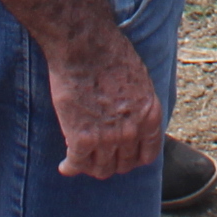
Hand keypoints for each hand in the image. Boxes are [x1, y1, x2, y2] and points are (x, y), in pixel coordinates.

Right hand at [42, 29, 163, 179]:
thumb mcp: (139, 81)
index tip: (123, 156)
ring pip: (100, 169)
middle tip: (99, 157)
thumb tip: (131, 118)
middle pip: (122, 165)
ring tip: (82, 161)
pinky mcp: (81, 139)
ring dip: (91, 167)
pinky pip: (76, 164)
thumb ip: (138, 106)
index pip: (148, 155)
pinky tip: (65, 165)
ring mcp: (108, 138)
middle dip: (111, 162)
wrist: (85, 46)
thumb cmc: (110, 53)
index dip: (134, 158)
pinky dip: (70, 167)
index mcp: (151, 116)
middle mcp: (132, 132)